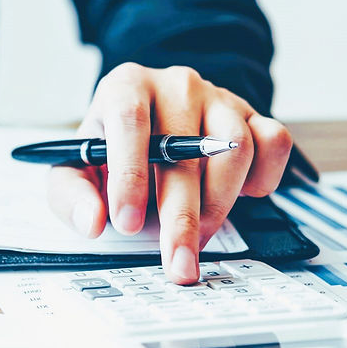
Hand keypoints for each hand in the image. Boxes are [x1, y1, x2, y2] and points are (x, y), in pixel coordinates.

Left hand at [47, 63, 291, 283]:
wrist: (147, 121)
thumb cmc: (111, 146)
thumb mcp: (75, 166)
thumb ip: (71, 194)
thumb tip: (91, 222)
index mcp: (125, 87)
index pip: (130, 121)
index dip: (129, 173)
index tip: (125, 222)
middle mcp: (174, 85)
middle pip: (186, 147)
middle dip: (181, 216)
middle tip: (177, 261)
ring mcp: (218, 97)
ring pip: (235, 148)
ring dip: (220, 203)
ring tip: (198, 238)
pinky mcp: (252, 114)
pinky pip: (274, 142)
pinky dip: (265, 177)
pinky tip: (241, 197)